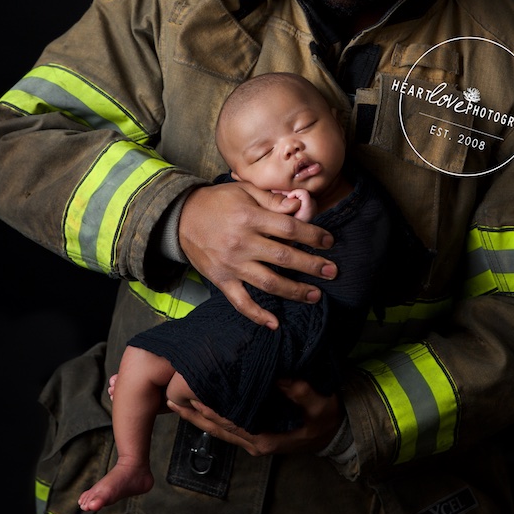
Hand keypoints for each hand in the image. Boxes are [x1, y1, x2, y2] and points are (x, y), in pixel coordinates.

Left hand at [166, 379, 342, 456]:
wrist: (336, 433)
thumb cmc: (327, 418)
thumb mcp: (319, 403)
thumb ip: (299, 391)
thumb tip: (277, 375)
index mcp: (266, 439)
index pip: (231, 424)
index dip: (211, 411)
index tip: (192, 396)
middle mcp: (255, 443)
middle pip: (217, 429)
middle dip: (194, 414)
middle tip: (171, 397)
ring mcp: (254, 441)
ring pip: (219, 430)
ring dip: (197, 417)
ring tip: (176, 401)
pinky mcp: (256, 435)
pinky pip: (228, 428)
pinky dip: (211, 418)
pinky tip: (200, 406)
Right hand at [178, 182, 336, 327]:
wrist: (180, 217)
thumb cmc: (218, 201)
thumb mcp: (244, 190)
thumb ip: (272, 200)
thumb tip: (299, 206)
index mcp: (249, 216)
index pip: (289, 228)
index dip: (312, 235)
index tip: (328, 241)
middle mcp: (242, 242)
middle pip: (283, 256)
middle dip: (311, 266)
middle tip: (332, 272)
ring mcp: (231, 264)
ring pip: (268, 282)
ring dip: (294, 291)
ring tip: (315, 295)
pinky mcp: (221, 280)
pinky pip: (241, 301)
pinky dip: (257, 315)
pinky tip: (274, 324)